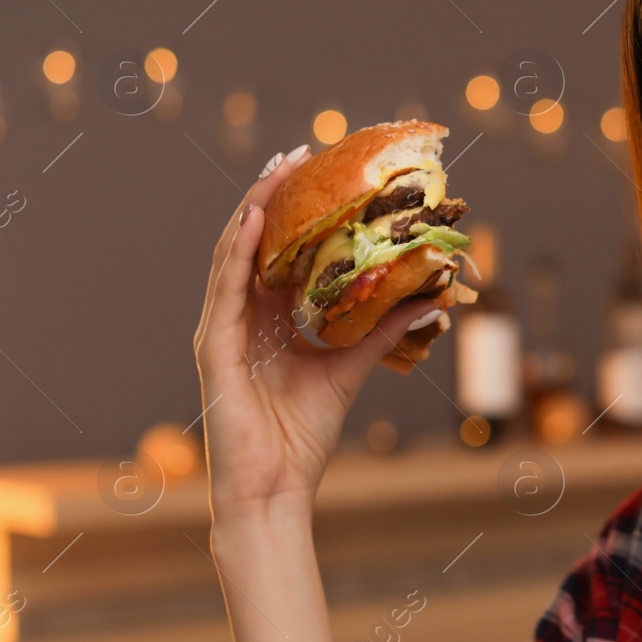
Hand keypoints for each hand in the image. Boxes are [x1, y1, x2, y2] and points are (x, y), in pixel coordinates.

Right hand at [193, 146, 446, 519]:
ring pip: (233, 255)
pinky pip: (225, 290)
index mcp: (266, 322)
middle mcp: (240, 319)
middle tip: (297, 151)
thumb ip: (381, 333)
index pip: (277, 253)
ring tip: (276, 169)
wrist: (274, 490)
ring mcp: (223, 332)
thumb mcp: (350, 371)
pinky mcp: (214, 350)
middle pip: (253, 243)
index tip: (317, 171)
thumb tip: (427, 301)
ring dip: (254, 208)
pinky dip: (237, 252)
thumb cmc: (302, 439)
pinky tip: (252, 220)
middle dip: (272, 195)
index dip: (292, 212)